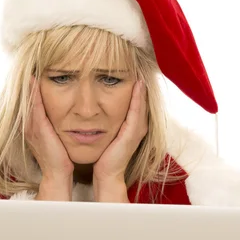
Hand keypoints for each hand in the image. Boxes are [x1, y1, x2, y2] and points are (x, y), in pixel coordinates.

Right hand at [27, 78, 73, 199]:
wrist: (58, 173)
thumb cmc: (60, 156)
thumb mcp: (55, 136)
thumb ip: (55, 124)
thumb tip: (63, 114)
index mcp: (34, 126)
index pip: (31, 101)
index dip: (30, 86)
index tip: (33, 70)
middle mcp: (29, 124)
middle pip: (26, 98)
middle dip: (26, 82)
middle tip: (28, 62)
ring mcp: (32, 127)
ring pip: (28, 100)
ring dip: (28, 84)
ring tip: (29, 66)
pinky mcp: (38, 130)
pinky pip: (34, 108)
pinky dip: (33, 94)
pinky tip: (34, 81)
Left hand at [93, 80, 147, 201]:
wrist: (106, 173)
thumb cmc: (105, 154)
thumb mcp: (107, 132)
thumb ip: (108, 120)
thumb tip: (98, 106)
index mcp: (132, 125)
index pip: (136, 102)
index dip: (136, 87)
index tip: (132, 71)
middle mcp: (138, 126)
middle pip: (142, 100)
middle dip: (141, 84)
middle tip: (139, 66)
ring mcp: (137, 130)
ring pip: (142, 104)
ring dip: (142, 88)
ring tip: (140, 71)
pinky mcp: (133, 134)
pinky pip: (136, 112)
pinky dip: (138, 99)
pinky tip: (137, 86)